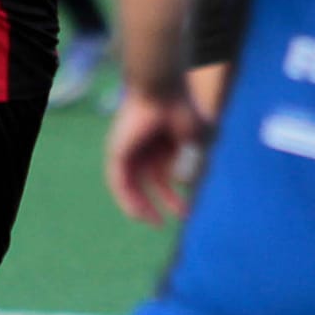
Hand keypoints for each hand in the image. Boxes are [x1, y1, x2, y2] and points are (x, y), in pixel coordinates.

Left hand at [106, 87, 203, 224]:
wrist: (164, 90)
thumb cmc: (184, 111)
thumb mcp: (197, 144)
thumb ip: (195, 166)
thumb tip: (187, 186)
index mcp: (162, 145)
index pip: (165, 177)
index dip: (175, 197)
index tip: (188, 212)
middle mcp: (144, 148)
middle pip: (149, 183)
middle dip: (160, 203)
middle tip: (169, 222)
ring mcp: (129, 150)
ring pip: (131, 186)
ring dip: (142, 206)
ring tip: (155, 223)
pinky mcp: (117, 152)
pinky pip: (118, 183)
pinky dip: (127, 199)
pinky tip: (138, 214)